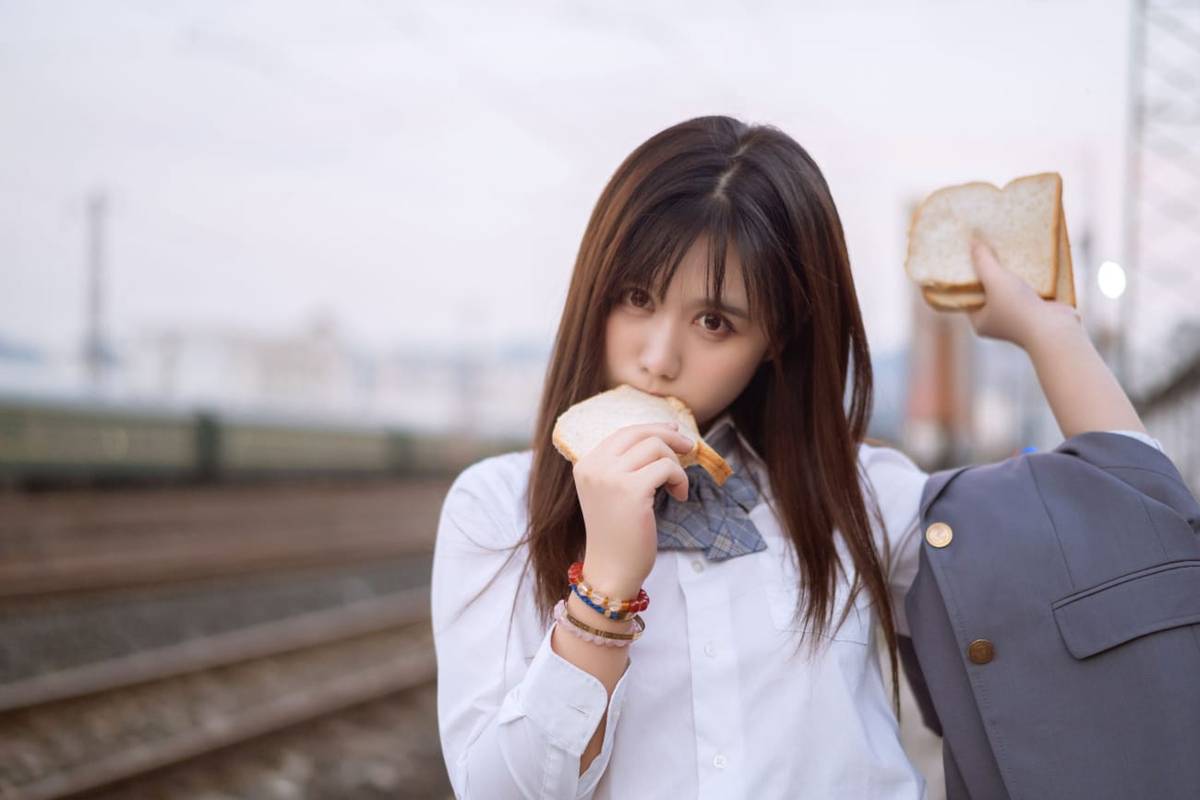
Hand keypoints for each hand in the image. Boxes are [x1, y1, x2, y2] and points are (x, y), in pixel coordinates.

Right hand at [571, 422, 694, 597]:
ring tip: (677, 488)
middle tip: (690, 447)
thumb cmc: (617, 535)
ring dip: (675, 465)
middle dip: (670, 436)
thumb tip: (661, 435)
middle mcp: (594, 466)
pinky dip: (680, 480)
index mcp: (586, 465)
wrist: (611, 570)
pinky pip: (668, 468)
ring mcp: (610, 477)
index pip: (623, 433)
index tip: (674, 431)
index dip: (652, 429)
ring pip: (657, 447)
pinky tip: (679, 497)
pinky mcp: (632, 490)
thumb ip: (623, 466)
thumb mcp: (611, 492)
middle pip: (641, 434)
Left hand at [966, 235, 1081, 348]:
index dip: (967, 277)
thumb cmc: (1018, 308)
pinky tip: (1029, 259)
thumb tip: (972, 243)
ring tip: (1007, 249)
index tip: (968, 257)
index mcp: (980, 321)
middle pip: (990, 291)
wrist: (1056, 330)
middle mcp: (998, 321)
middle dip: (991, 272)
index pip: (968, 296)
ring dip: (1012, 273)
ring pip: (1011, 290)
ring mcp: (1019, 317)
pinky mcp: (1038, 310)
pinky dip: (1029, 277)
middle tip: (988, 248)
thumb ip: (983, 262)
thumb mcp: (995, 280)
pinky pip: (1029, 290)